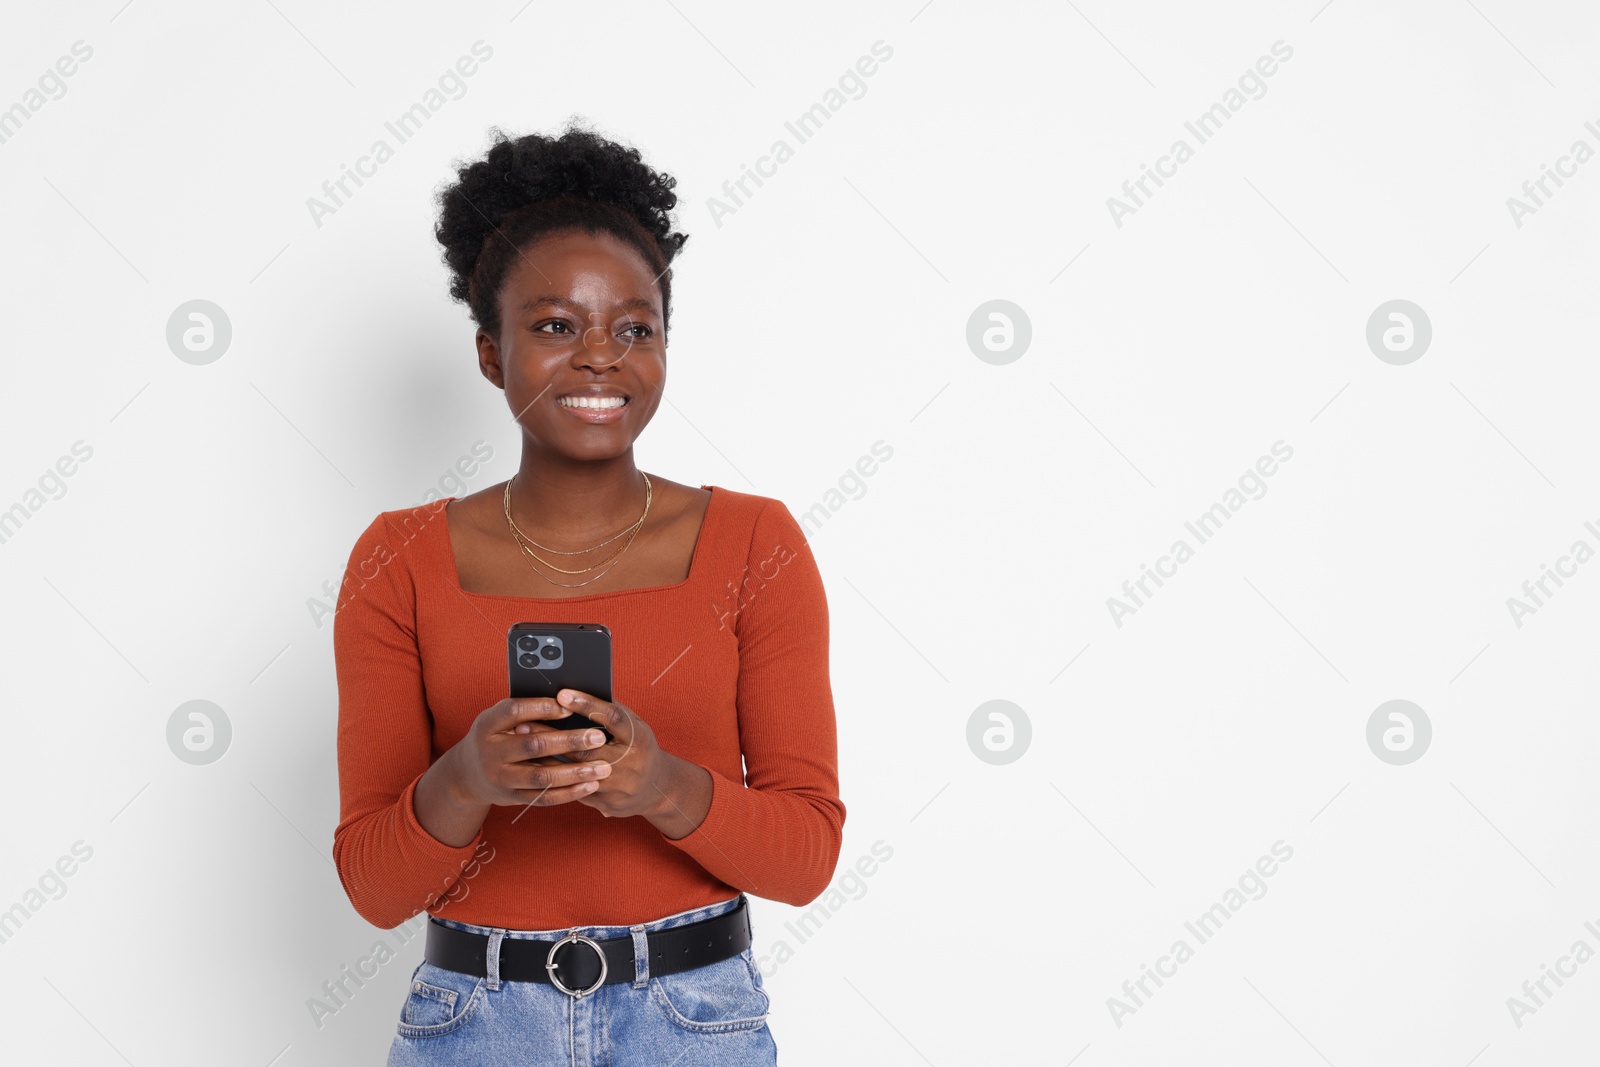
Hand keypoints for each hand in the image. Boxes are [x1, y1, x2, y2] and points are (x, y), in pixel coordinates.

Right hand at [452, 696, 612, 807]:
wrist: (466, 775)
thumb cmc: (494, 736)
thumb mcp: (497, 719)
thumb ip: (524, 711)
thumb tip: (568, 699)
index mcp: (488, 724)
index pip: (514, 711)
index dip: (542, 708)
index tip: (570, 707)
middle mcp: (491, 752)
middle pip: (533, 745)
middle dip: (569, 741)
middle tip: (598, 737)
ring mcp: (501, 777)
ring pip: (542, 776)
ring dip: (575, 772)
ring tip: (603, 767)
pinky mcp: (512, 797)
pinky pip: (543, 797)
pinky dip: (569, 793)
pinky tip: (590, 785)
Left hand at [514, 688, 710, 836]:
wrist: (658, 788)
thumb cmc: (640, 747)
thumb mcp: (635, 727)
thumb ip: (611, 714)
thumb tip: (580, 691)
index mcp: (638, 738)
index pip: (612, 718)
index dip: (587, 705)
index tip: (562, 693)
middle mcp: (630, 763)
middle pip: (586, 748)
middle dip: (552, 735)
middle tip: (523, 723)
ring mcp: (617, 786)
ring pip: (574, 771)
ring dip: (545, 757)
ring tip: (522, 744)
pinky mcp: (606, 803)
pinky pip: (574, 790)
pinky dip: (552, 777)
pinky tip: (532, 767)